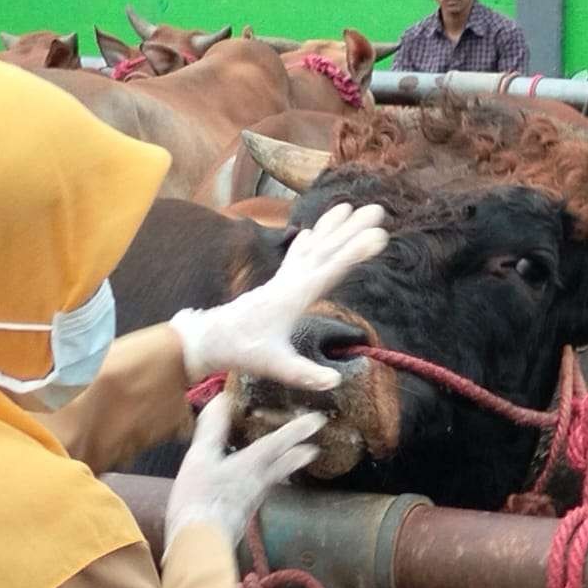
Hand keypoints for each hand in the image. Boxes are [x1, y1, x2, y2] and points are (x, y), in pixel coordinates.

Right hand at [165, 391, 324, 548]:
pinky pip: (262, 488)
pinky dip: (268, 479)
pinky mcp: (244, 512)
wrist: (198, 544)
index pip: (280, 441)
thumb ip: (212, 429)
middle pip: (286, 464)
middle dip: (301, 452)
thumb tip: (221, 399)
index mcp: (252, 464)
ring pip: (276, 477)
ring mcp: (254, 499)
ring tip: (294, 461)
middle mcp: (260, 481)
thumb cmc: (200, 499)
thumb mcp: (200, 458)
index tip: (319, 419)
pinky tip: (259, 482)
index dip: (298, 428)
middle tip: (316, 447)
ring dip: (287, 466)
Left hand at [169, 202, 388, 388]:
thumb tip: (335, 381)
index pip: (330, 270)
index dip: (355, 253)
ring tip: (348, 206)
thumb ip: (304, 373)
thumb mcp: (275, 366)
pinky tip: (309, 231)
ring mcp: (281, 281)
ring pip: (311, 248)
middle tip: (377, 210)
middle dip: (352, 229)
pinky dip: (305, 241)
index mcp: (293, 297)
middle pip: (325, 250)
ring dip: (331, 228)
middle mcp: (289, 282)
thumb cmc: (242, 351)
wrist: (208, 340)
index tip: (378, 236)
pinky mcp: (275, 285)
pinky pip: (295, 257)